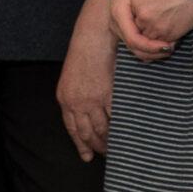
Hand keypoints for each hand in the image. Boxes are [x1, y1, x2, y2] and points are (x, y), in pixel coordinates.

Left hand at [57, 1, 114, 158]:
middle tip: (107, 156)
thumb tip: (86, 113)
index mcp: (65, 99)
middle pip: (88, 133)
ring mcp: (93, 100)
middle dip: (97, 147)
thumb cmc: (84, 52)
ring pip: (103, 129)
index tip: (87, 156)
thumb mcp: (71, 76)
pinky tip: (127, 134)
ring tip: (117, 148)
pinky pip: (116, 117)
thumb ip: (75, 96)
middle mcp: (77, 103)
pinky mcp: (109, 93)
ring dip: (110, 142)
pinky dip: (121, 128)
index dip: (81, 145)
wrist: (94, 34)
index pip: (73, 129)